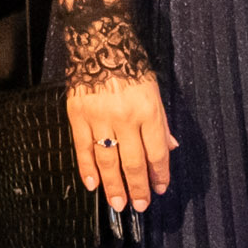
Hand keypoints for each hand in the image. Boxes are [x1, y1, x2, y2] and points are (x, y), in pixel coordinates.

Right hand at [69, 71, 176, 217]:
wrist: (100, 42)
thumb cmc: (131, 67)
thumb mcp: (155, 92)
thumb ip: (161, 123)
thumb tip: (170, 149)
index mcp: (148, 112)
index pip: (157, 152)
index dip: (160, 174)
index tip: (160, 189)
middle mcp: (125, 118)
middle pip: (133, 162)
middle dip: (138, 187)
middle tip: (140, 205)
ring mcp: (99, 119)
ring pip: (107, 161)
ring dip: (114, 185)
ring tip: (119, 203)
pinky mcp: (78, 116)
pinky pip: (83, 149)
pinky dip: (87, 169)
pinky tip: (93, 185)